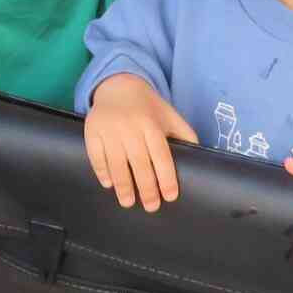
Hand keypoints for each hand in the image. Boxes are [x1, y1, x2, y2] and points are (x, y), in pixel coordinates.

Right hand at [84, 73, 199, 211]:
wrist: (118, 85)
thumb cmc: (147, 107)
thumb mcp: (169, 115)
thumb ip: (185, 134)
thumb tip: (200, 157)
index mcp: (151, 124)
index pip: (161, 155)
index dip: (166, 178)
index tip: (170, 196)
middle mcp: (130, 126)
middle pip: (139, 162)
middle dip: (146, 188)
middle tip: (151, 206)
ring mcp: (109, 128)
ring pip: (116, 162)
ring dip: (123, 185)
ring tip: (128, 202)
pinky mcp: (92, 130)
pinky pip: (96, 155)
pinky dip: (102, 171)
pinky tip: (109, 184)